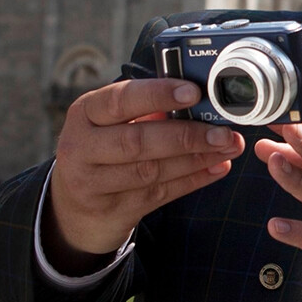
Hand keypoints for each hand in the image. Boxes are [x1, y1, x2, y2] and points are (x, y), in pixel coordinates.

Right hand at [43, 78, 244, 270]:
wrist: (73, 208)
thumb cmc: (100, 149)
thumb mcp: (109, 124)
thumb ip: (146, 111)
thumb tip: (199, 100)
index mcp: (84, 114)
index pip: (120, 100)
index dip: (158, 95)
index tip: (194, 91)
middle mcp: (82, 148)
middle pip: (137, 142)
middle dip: (186, 135)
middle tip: (223, 131)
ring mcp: (94, 184)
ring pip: (151, 171)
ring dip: (196, 159)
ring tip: (228, 147)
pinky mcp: (114, 210)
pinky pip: (160, 194)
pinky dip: (193, 180)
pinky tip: (218, 168)